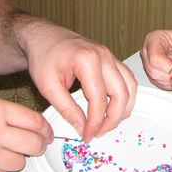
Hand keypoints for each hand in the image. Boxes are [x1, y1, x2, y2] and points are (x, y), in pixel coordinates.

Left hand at [23, 23, 136, 142]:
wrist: (42, 37)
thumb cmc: (43, 55)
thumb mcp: (48, 86)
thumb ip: (67, 109)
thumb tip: (82, 127)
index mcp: (87, 60)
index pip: (98, 99)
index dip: (95, 122)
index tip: (88, 134)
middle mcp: (103, 55)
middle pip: (121, 93)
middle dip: (113, 118)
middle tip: (99, 132)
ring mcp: (109, 55)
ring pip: (129, 85)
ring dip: (123, 107)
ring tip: (108, 122)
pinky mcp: (109, 57)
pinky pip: (126, 78)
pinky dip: (124, 94)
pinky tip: (114, 106)